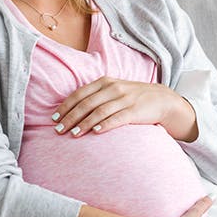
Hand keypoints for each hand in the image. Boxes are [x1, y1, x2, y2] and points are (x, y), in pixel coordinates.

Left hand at [52, 76, 197, 140]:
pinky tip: (95, 132)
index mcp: (105, 82)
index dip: (65, 106)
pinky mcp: (135, 111)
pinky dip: (105, 125)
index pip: (80, 94)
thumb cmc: (133, 97)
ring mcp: (125, 99)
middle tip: (58, 130)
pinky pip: (117, 118)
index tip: (54, 118)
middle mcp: (113, 88)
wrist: (162, 99)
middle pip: (86, 104)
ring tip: (73, 134)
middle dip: (70, 117)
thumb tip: (71, 108)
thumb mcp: (114, 90)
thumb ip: (95, 96)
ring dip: (84, 124)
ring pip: (99, 112)